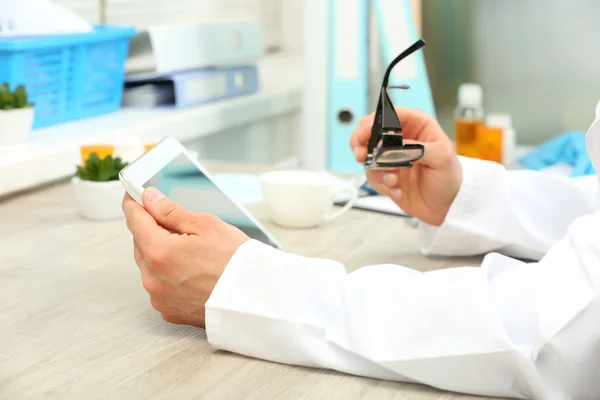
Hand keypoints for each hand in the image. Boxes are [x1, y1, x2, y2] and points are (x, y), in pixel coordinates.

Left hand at [122, 188, 248, 326]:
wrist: (255, 299)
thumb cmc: (236, 262)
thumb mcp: (206, 224)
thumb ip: (171, 211)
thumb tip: (149, 199)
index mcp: (159, 253)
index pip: (134, 220)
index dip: (135, 203)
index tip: (135, 195)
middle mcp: (153, 278)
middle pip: (140, 243)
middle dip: (153, 230)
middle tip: (180, 225)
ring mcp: (159, 298)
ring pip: (149, 265)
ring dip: (161, 254)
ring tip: (193, 252)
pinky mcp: (169, 311)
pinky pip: (160, 285)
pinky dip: (169, 275)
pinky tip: (192, 271)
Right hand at [350, 107, 461, 225]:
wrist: (446, 206)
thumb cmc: (449, 177)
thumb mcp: (441, 158)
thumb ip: (418, 149)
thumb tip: (392, 148)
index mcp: (417, 126)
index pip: (391, 114)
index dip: (374, 120)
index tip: (365, 133)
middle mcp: (401, 139)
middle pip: (371, 130)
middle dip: (362, 142)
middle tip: (361, 155)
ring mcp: (391, 158)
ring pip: (368, 156)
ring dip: (378, 170)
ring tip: (394, 181)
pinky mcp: (385, 175)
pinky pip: (373, 176)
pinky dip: (383, 185)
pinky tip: (397, 190)